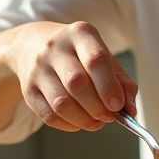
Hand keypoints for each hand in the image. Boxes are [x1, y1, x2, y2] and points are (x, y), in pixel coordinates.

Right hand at [9, 21, 137, 131]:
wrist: (33, 45)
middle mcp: (56, 48)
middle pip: (77, 83)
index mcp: (80, 33)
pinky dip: (69, 125)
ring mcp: (38, 68)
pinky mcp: (28, 89)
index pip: (96, 59)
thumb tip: (130, 111)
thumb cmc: (78, 54)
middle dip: (97, 107)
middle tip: (110, 117)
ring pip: (62, 104)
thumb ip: (122, 82)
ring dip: (84, 120)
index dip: (108, 86)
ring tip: (96, 121)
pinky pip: (49, 116)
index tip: (118, 105)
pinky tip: (79, 122)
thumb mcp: (104, 57)